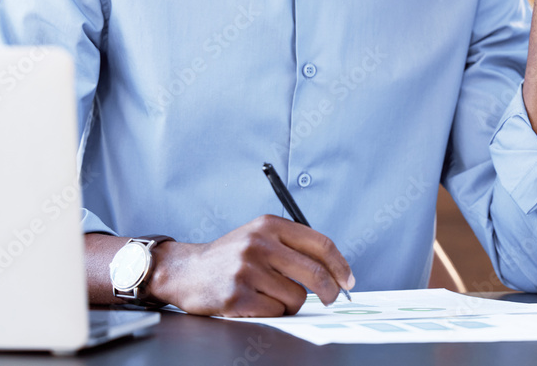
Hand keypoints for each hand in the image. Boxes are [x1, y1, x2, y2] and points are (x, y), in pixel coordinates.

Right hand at [148, 214, 354, 316]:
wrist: (188, 271)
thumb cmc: (230, 257)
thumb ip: (292, 246)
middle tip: (331, 299)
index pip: (320, 243)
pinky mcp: (238, 295)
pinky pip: (276, 311)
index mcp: (269, 224)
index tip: (348, 280)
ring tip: (270, 295)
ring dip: (290, 303)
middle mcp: (259, 243)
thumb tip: (334, 272)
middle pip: (315, 273)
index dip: (340, 265)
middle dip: (330, 291)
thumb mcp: (259, 236)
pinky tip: (255, 302)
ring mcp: (247, 269)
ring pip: (297, 297)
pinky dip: (272, 312)